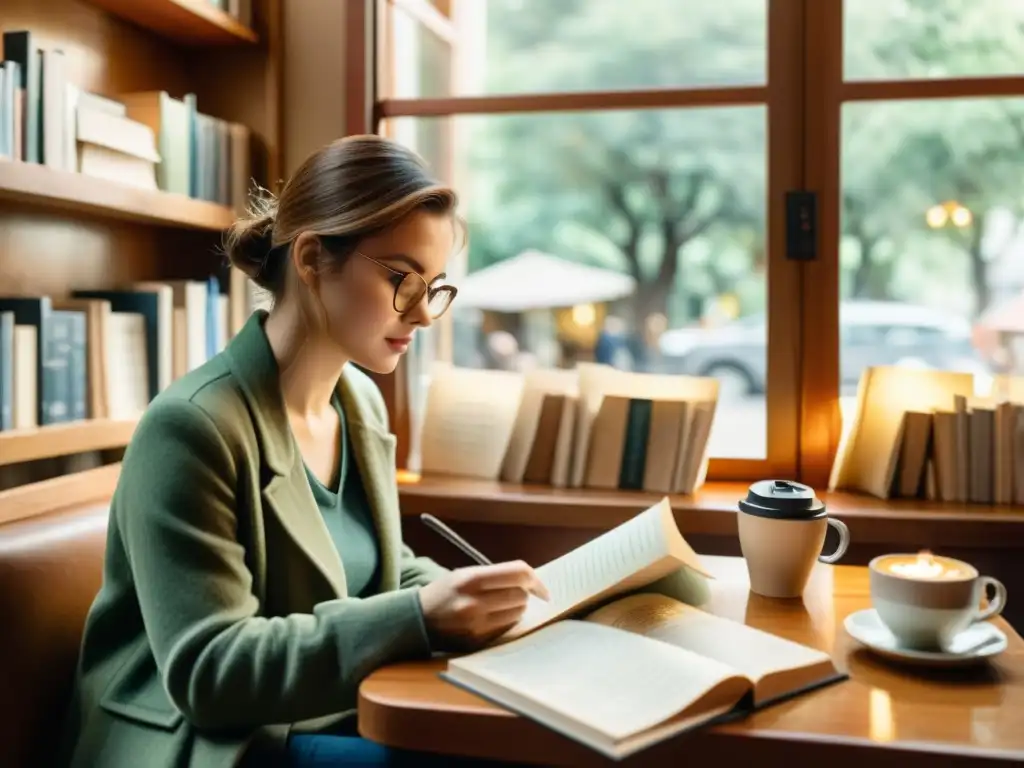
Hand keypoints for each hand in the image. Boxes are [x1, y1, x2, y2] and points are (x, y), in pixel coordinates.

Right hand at [418, 560, 550, 650]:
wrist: (416, 619)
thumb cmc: (445, 592)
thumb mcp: (465, 574)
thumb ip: (496, 575)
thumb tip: (530, 581)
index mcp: (472, 579)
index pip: (518, 574)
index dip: (535, 579)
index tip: (541, 587)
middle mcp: (475, 603)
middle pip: (520, 595)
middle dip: (523, 594)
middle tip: (514, 594)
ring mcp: (476, 626)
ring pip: (517, 614)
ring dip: (516, 609)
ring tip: (500, 606)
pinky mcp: (476, 643)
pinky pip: (506, 630)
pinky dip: (506, 623)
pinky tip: (493, 618)